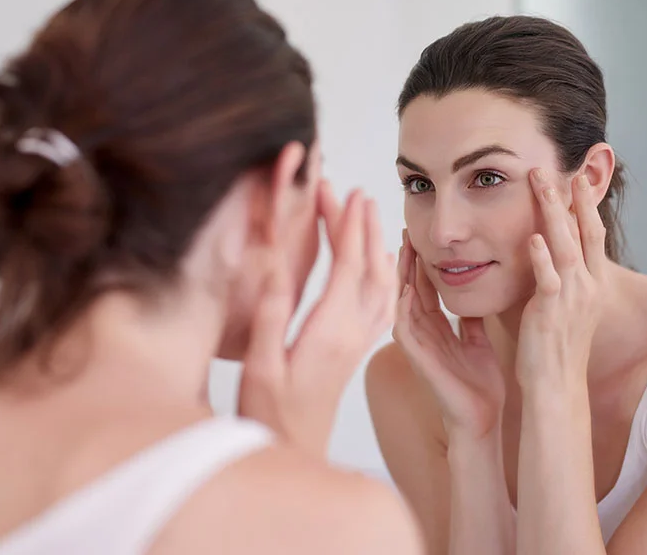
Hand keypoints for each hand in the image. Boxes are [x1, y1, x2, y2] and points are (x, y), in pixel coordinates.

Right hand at [238, 183, 395, 457]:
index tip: (346, 195)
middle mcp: (352, 333)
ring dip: (378, 247)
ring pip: (382, 285)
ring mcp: (357, 342)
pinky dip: (385, 276)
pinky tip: (381, 267)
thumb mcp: (261, 368)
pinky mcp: (355, 349)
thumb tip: (277, 269)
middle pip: (368, 268)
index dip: (348, 227)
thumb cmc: (270, 416)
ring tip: (370, 217)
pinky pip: (382, 305)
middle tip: (356, 193)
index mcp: (329, 332)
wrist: (296, 453)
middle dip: (364, 226)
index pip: (347, 267)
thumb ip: (271, 318)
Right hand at [392, 232, 504, 438]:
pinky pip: (404, 329)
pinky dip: (403, 309)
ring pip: (402, 303)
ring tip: (402, 249)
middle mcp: (422, 333)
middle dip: (407, 260)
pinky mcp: (417, 359)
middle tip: (406, 230)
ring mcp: (417, 346)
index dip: (422, 261)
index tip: (421, 235)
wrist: (483, 420)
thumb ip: (472, 320)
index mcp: (436, 328)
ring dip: (401, 277)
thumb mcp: (478, 341)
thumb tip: (475, 293)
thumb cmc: (480, 386)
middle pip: (409, 288)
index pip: (425, 287)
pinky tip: (405, 288)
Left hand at [516, 170, 605, 391]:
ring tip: (541, 185)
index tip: (578, 180)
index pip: (593, 237)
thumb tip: (547, 256)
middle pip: (585, 233)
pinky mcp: (551, 312)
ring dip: (553, 213)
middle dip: (575, 199)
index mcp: (592, 286)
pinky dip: (541, 257)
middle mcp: (588, 288)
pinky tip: (532, 237)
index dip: (587, 207)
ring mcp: (572, 299)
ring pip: (566, 246)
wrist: (557, 385)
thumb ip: (559, 281)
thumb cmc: (555, 349)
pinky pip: (548, 279)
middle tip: (562, 169)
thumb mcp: (565, 308)